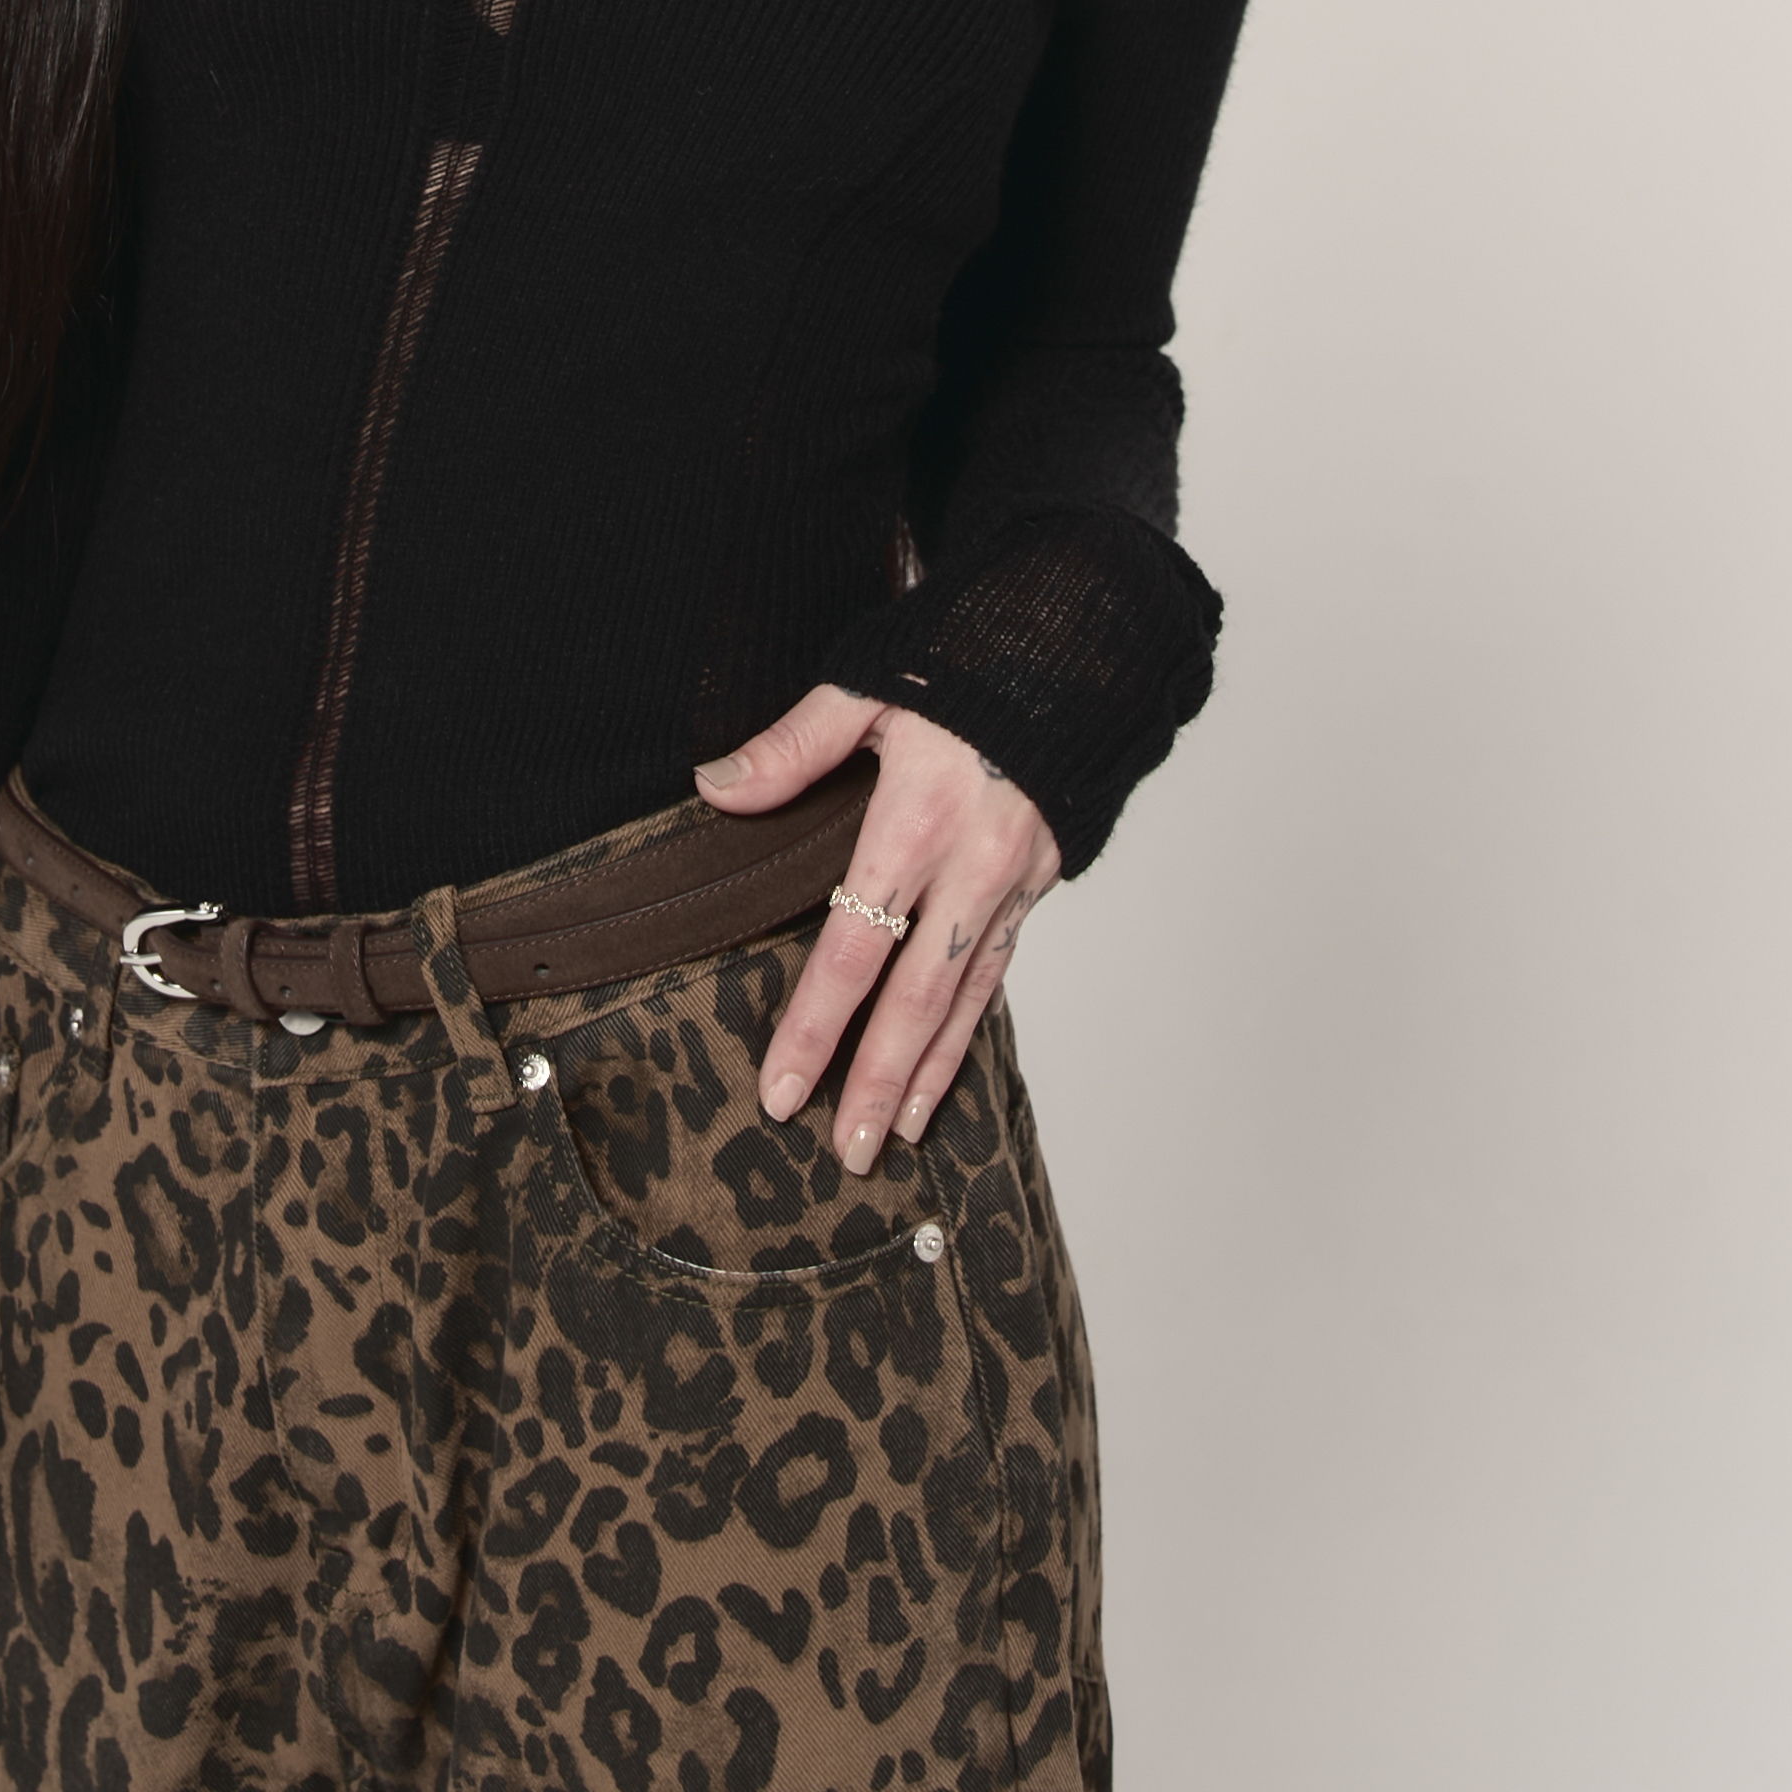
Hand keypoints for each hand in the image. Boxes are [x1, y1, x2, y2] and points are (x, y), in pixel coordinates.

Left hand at [695, 685, 1059, 1171]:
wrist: (1076, 638)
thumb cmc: (964, 656)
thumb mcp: (869, 686)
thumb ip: (794, 747)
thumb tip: (715, 789)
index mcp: (917, 819)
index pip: (854, 947)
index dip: (817, 1024)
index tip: (784, 1088)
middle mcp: (970, 863)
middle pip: (917, 996)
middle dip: (875, 1079)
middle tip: (845, 1153)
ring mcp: (1011, 878)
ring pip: (965, 995)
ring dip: (928, 1072)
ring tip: (892, 1135)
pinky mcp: (1038, 879)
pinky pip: (997, 967)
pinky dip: (971, 1025)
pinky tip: (945, 1066)